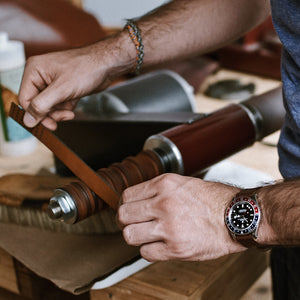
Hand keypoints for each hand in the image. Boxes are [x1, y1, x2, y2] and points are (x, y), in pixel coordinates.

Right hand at [18, 33, 129, 129]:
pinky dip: (67, 106)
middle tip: (64, 116)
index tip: (49, 124)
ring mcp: (53, 82)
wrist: (106, 65)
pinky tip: (74, 100)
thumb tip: (28, 120)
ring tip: (70, 106)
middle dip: (52, 112)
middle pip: (37, 104)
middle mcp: (41, 76)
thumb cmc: (86, 69)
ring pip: (49, 106)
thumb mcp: (61, 90)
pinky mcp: (63, 88)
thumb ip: (42, 105)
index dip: (36, 114)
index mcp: (34, 71)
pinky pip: (59, 104)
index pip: (25, 99)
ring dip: (60, 110)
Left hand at [117, 173, 244, 261]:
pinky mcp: (176, 248)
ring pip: (129, 235)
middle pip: (123, 215)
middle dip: (127, 221)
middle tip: (135, 223)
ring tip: (147, 234)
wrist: (236, 216)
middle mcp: (163, 204)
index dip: (127, 204)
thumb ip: (158, 190)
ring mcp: (169, 227)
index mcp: (164, 184)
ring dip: (136, 236)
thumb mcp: (183, 183)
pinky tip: (161, 244)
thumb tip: (137, 200)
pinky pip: (145, 253)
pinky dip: (150, 250)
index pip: (127, 196)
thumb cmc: (213, 199)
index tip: (131, 210)